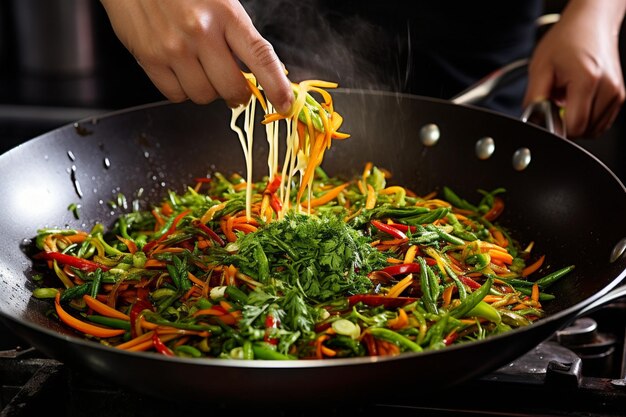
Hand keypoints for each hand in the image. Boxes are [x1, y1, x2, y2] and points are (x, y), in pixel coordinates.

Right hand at [100, 0, 293, 113]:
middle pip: (231, 88)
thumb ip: (238, 34)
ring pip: (204, 96)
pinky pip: (176, 95)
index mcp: (226, 13)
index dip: (277, 86)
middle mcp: (201, 32)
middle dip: (237, 94)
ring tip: (201, 70)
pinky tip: (181, 71)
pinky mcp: (149, 58)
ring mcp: (173, 48)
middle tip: (235, 88)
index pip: (261, 57)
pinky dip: (182, 91)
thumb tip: (261, 72)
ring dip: (208, 91)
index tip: (285, 104)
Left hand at [524, 0, 625, 138]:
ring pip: (593, 129)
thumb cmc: (567, 40)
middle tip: (556, 102)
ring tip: (568, 98)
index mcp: (588, 80)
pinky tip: (578, 100)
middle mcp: (608, 88)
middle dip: (565, 123)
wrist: (590, 24)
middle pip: (583, 130)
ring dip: (576, 120)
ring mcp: (617, 93)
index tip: (547, 116)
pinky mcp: (619, 96)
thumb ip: (534, 99)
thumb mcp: (540, 68)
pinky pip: (600, 122)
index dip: (556, 128)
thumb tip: (531, 121)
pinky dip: (586, 117)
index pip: (574, 127)